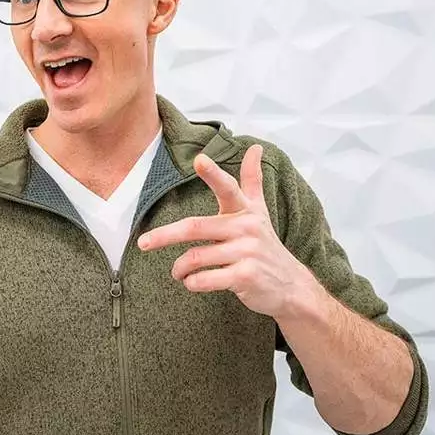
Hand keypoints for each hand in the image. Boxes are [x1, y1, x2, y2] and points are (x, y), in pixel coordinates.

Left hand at [137, 144, 318, 319]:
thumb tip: (256, 148)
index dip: (213, 174)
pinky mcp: (245, 276)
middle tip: (143, 243)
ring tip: (178, 272)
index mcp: (245, 210)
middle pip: (195, 227)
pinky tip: (192, 282)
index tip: (199, 159)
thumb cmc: (266, 246)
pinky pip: (205, 279)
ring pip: (195, 258)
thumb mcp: (260, 211)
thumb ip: (252, 180)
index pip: (228, 188)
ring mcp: (247, 252)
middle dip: (164, 236)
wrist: (291, 286)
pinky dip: (192, 283)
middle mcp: (247, 228)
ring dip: (180, 268)